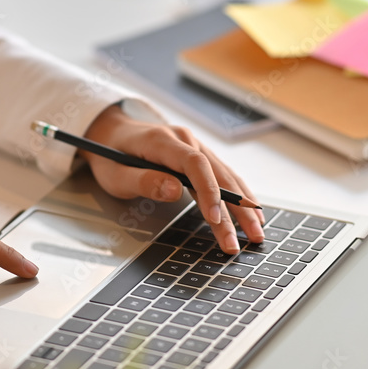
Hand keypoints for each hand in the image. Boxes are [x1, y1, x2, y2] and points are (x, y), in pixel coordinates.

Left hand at [82, 105, 264, 253]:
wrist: (112, 131)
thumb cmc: (111, 155)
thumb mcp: (115, 173)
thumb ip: (143, 181)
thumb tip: (174, 190)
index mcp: (163, 141)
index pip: (195, 164)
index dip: (208, 191)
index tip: (216, 218)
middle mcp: (185, 140)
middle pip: (217, 174)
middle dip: (235, 208)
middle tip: (248, 237)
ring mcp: (194, 146)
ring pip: (225, 176)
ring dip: (243, 204)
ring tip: (257, 232)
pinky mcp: (199, 155)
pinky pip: (223, 175)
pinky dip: (239, 194)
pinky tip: (252, 212)